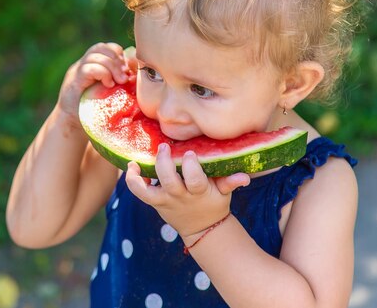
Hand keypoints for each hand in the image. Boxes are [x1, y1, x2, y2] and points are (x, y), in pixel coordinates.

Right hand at [56, 42, 135, 123]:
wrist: (73, 125)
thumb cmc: (95, 111)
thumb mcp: (110, 93)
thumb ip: (118, 82)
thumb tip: (135, 75)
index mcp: (92, 65)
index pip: (107, 47)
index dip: (118, 54)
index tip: (127, 70)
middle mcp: (83, 64)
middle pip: (100, 47)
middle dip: (116, 59)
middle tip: (125, 76)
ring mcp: (77, 71)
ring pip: (95, 55)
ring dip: (112, 66)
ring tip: (120, 81)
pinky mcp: (74, 81)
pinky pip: (88, 68)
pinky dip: (102, 73)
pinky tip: (108, 85)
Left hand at [126, 143, 249, 237]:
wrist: (202, 228)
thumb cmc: (213, 202)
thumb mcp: (224, 193)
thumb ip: (231, 182)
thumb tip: (245, 177)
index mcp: (199, 192)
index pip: (195, 180)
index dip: (191, 166)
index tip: (191, 153)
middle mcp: (180, 196)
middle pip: (169, 181)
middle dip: (165, 163)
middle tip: (164, 147)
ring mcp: (165, 200)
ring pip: (147, 191)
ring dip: (139, 176)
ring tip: (136, 161)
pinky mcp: (154, 201)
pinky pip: (139, 193)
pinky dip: (131, 180)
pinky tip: (131, 166)